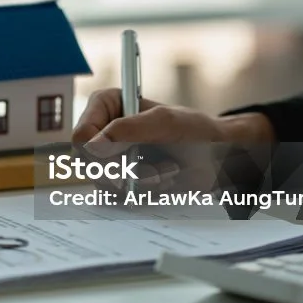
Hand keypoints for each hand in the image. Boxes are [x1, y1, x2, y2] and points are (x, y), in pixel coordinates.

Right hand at [72, 88, 275, 191]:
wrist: (219, 157)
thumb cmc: (196, 130)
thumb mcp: (164, 123)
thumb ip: (126, 130)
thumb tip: (93, 146)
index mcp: (107, 106)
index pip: (82, 134)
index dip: (96, 151)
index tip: (120, 160)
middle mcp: (104, 132)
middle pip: (88, 163)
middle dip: (123, 171)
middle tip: (150, 170)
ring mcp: (113, 158)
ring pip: (104, 183)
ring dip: (139, 182)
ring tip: (166, 171)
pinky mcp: (123, 179)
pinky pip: (120, 196)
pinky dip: (145, 192)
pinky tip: (165, 179)